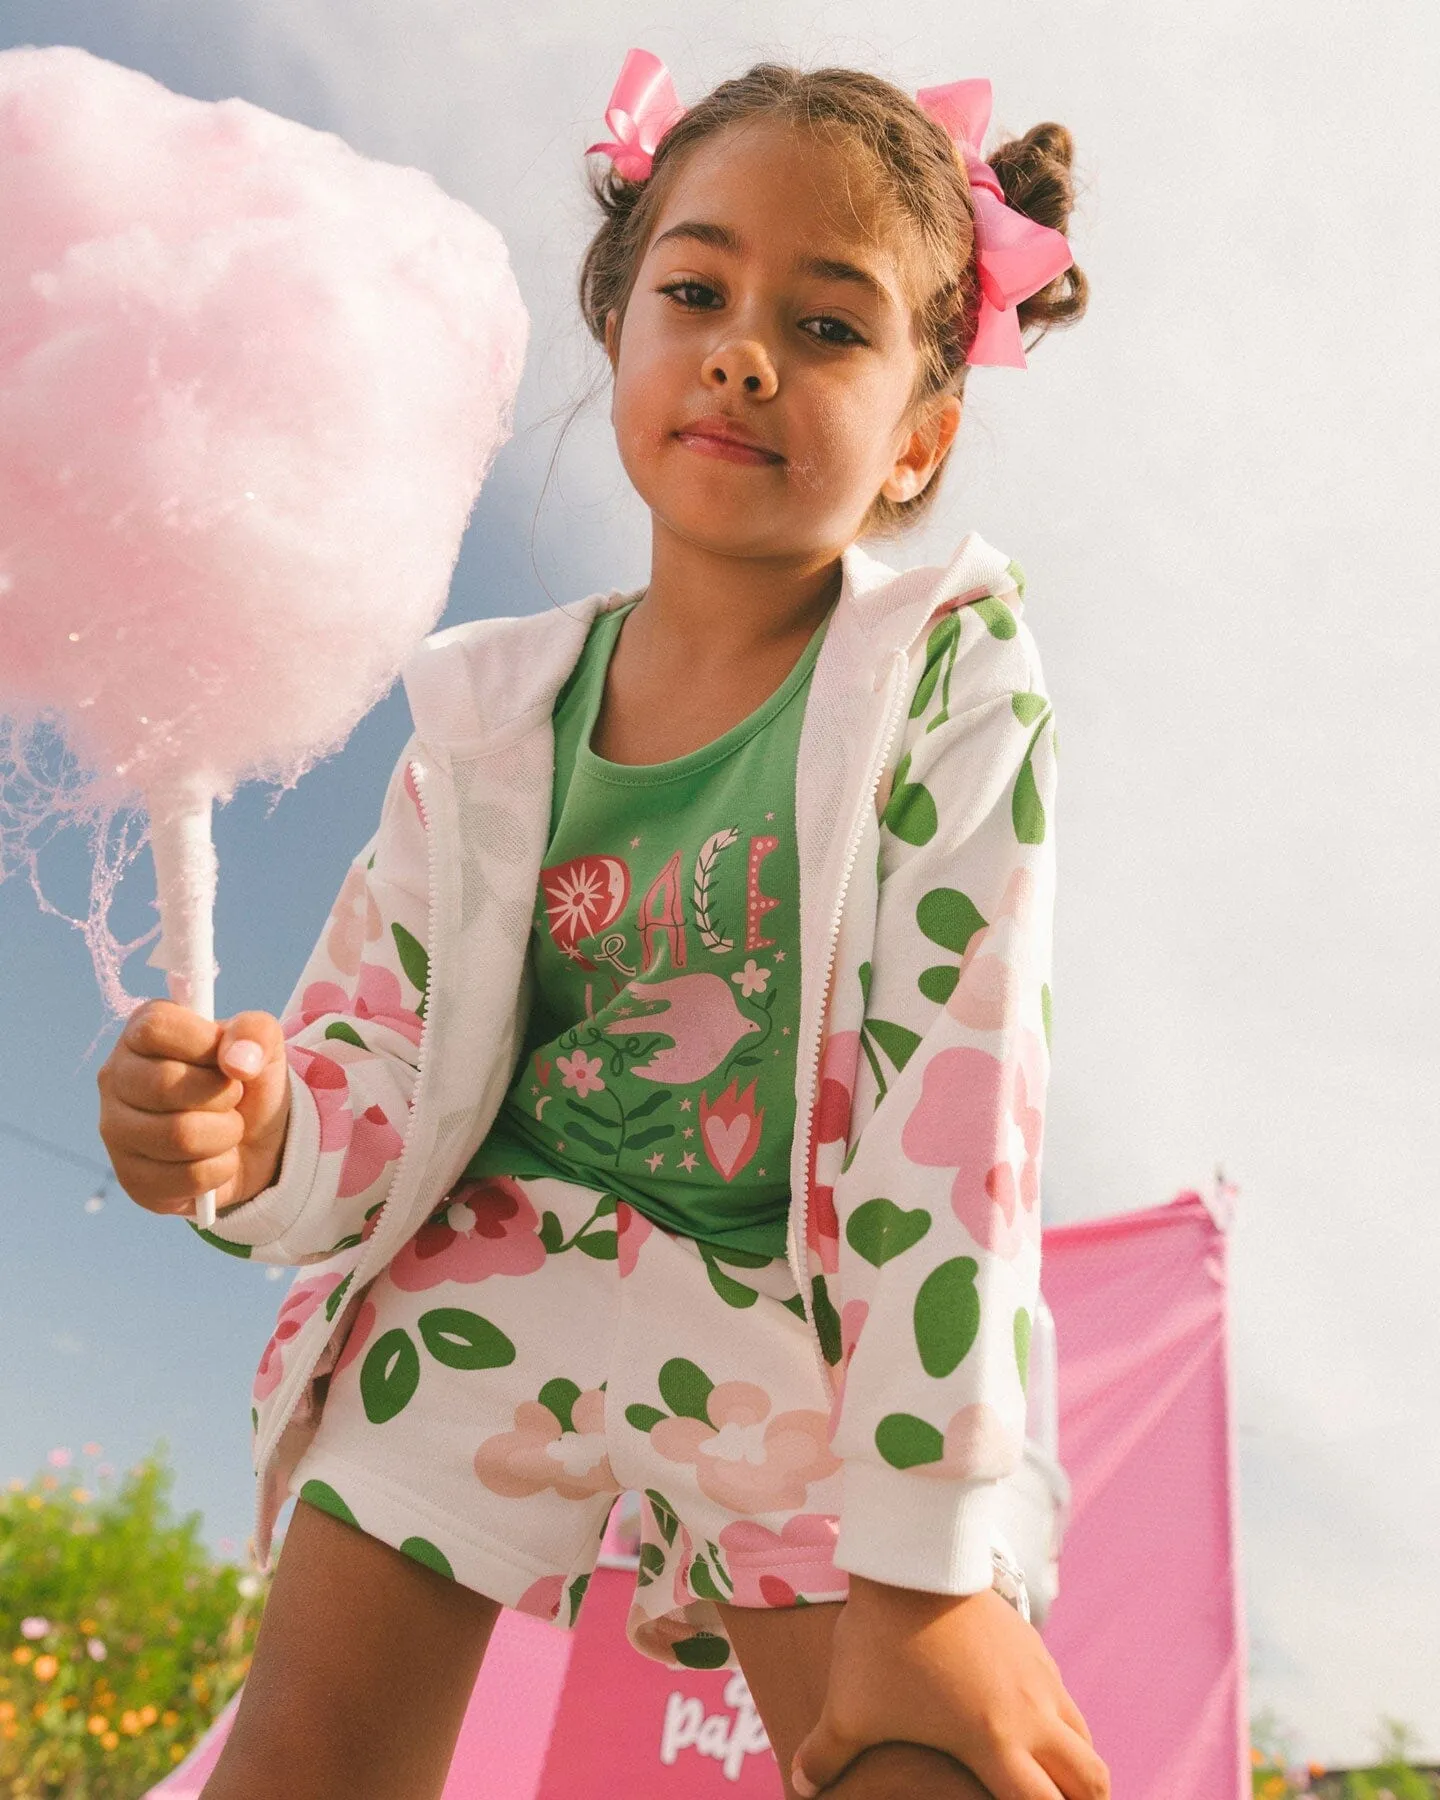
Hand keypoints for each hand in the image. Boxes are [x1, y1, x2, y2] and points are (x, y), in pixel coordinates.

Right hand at [98, 999, 290, 1217]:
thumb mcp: (263, 1044)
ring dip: (226, 1133)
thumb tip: (238, 1061)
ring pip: (178, 1136)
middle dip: (222, 1094)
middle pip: (164, 1085)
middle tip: (233, 1097)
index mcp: (142, 1032)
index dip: (203, 1043)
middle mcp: (116, 1078)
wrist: (257, 1143)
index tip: (225, 1057)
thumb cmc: (248, 1083)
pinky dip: (220, 1168)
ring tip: (228, 1127)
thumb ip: (255, 1032)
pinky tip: (217, 1157)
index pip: (156, 1027)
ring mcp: (116, 1131)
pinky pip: (186, 1177)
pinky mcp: (131, 1179)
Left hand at [790, 1574, 1108, 1799]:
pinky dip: (1062, 1723)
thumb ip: (825, 1755)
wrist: (912, 1560)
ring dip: (1077, 1764)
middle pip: (1090, 1780)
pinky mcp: (1033, 1645)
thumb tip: (798, 1786)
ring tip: (1057, 1781)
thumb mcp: (847, 1707)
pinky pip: (1064, 1697)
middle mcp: (1031, 1715)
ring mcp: (1039, 1676)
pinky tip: (1034, 1725)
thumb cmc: (880, 1641)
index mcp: (994, 1744)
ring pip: (1083, 1736)